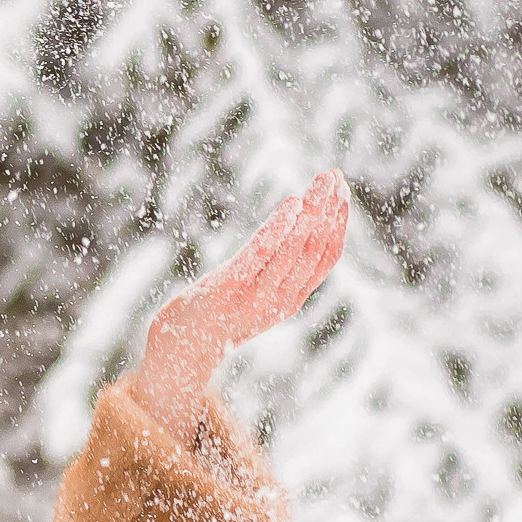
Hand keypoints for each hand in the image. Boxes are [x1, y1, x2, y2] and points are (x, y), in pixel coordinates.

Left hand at [129, 170, 349, 444]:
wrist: (178, 347)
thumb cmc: (215, 313)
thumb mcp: (255, 294)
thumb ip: (278, 272)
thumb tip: (296, 233)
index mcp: (290, 300)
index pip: (326, 258)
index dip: (338, 224)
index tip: (342, 191)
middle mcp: (280, 300)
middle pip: (314, 249)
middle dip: (328, 209)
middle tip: (335, 174)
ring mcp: (256, 296)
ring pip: (295, 250)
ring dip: (312, 212)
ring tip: (320, 182)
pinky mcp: (229, 288)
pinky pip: (261, 255)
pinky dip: (280, 228)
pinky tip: (292, 204)